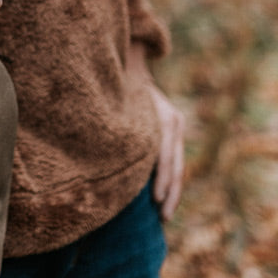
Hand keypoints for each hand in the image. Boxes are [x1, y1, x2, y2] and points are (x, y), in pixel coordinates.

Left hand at [127, 43, 184, 220]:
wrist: (129, 61)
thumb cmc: (115, 86)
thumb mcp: (116, 103)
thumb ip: (114, 128)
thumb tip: (99, 156)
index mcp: (161, 116)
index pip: (164, 155)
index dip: (160, 179)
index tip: (156, 201)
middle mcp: (172, 120)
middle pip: (174, 163)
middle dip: (169, 191)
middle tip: (163, 216)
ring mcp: (175, 123)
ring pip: (178, 164)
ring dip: (172, 190)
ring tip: (165, 214)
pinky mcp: (173, 126)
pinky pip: (174, 158)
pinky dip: (171, 179)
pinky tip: (165, 198)